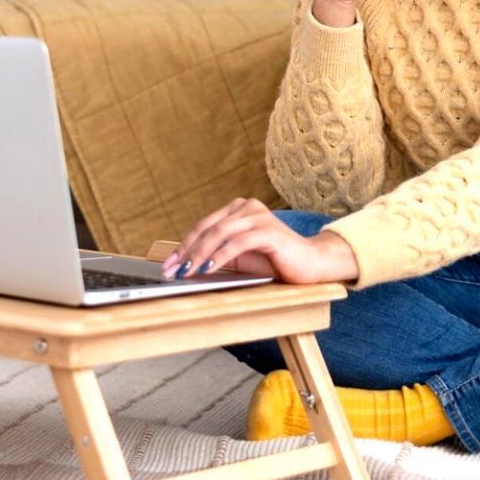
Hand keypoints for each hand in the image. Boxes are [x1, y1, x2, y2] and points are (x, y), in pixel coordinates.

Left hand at [161, 198, 358, 283]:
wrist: (311, 264)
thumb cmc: (275, 260)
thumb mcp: (240, 256)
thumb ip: (218, 253)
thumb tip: (186, 265)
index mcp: (239, 209)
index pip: (204, 226)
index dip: (184, 245)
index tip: (169, 264)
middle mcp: (247, 207)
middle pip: (208, 228)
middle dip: (186, 251)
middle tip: (172, 270)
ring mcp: (258, 217)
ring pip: (219, 233)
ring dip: (199, 255)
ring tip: (186, 272)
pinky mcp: (268, 231)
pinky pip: (238, 243)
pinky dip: (220, 256)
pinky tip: (208, 268)